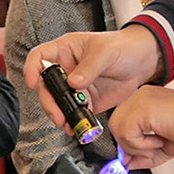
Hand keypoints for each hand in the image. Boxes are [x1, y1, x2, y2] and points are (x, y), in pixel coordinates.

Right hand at [27, 26, 161, 129]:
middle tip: (57, 115)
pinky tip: (76, 126)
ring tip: (66, 124)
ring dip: (59, 114)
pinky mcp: (86, 100)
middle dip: (49, 102)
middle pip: (46, 86)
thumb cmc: (122, 47)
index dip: (31, 69)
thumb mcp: (105, 52)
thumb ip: (89, 67)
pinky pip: (74, 112)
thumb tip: (73, 83)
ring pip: (58, 102)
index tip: (32, 83)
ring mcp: (75, 86)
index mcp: (65, 50)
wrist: (142, 62)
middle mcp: (66, 68)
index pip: (39, 57)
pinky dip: (73, 120)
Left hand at [108, 86, 173, 168]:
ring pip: (118, 130)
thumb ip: (144, 154)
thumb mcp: (165, 147)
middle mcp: (139, 98)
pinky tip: (160, 140)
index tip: (138, 157)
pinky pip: (127, 133)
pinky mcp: (142, 108)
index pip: (123, 124)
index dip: (128, 144)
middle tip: (152, 151)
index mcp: (145, 103)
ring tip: (159, 145)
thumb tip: (126, 164)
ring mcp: (139, 100)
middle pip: (116, 126)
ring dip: (137, 146)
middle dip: (129, 146)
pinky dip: (141, 144)